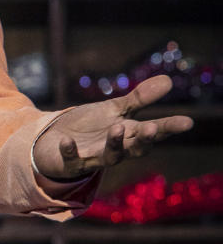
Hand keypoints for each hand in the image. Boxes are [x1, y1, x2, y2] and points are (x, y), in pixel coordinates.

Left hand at [32, 74, 193, 179]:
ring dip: (114, 144)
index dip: (170, 127)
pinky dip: (70, 151)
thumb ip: (140, 99)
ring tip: (117, 127)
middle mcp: (115, 149)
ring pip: (110, 157)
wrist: (54, 139)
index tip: (188, 122)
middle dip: (145, 139)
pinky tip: (67, 140)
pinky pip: (72, 160)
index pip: (153, 131)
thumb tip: (168, 80)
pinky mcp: (71, 163)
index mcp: (129, 134)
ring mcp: (94, 157)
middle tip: (153, 127)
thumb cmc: (90, 126)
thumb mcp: (115, 110)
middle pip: (136, 148)